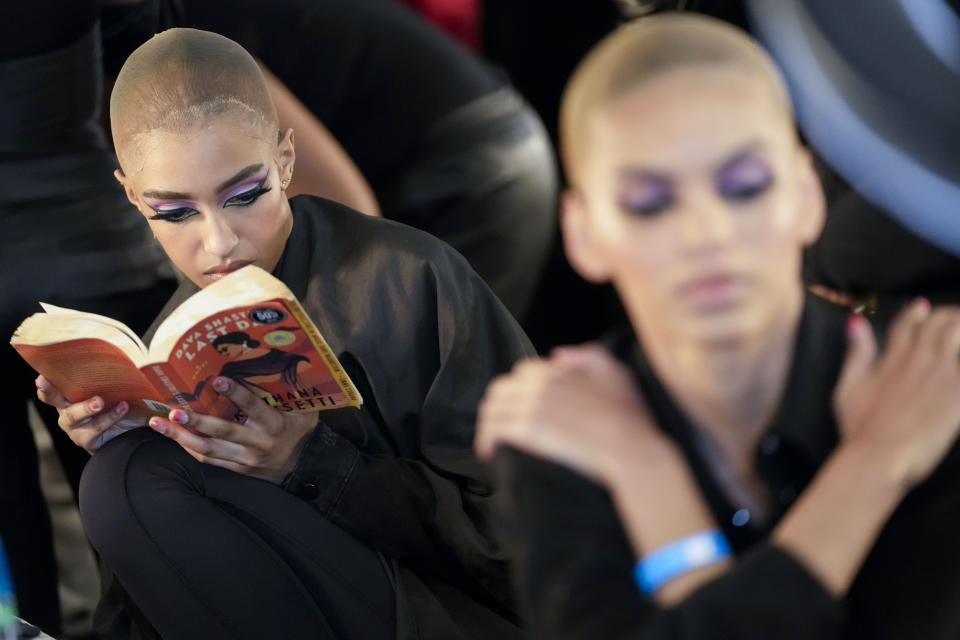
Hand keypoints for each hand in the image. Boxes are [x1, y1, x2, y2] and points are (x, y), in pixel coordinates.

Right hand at [34, 375, 130, 453]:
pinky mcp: (86, 440)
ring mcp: (75, 428)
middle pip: (53, 400)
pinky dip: (110, 416)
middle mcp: (68, 411)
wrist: (138, 428)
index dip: (45, 383)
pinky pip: (94, 428)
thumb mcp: (117, 387)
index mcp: (70, 395)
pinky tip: (123, 407)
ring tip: (100, 401)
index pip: (52, 387)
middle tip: (51, 383)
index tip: (41, 377)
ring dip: (86, 407)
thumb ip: (108, 375)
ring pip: (73, 416)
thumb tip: (115, 353)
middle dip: (50, 391)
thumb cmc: (126, 403)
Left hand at [148, 376, 317, 483]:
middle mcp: (258, 443)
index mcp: (274, 424)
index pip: (252, 407)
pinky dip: (190, 449)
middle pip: (223, 432)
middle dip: (197, 423)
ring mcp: (246, 459)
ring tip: (159, 425)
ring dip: (181, 438)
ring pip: (209, 450)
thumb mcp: (303, 410)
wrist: (304, 466)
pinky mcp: (238, 470)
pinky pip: (210, 461)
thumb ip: (290, 393)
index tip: (216, 380)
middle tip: (174, 412)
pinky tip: (174, 438)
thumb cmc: (300, 430)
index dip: (235, 394)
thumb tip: (279, 363)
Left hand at [475, 343, 666, 483]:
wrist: (632, 449)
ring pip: (492, 410)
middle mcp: (540, 384)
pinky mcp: (528, 431)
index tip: (519, 407)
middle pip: (500, 390)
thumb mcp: (617, 372)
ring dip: (487, 425)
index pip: (522, 373)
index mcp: (557, 370)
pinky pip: (494, 431)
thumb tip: (558, 354)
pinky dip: (486, 440)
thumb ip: (588, 355)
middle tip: (498, 425)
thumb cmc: (630, 415)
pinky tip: (489, 453)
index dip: (518, 391)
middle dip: (497, 407)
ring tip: (489, 443)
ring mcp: (532, 406)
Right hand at [835, 299, 959, 487]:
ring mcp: (942, 375)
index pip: (909, 323)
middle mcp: (919, 360)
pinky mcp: (959, 394)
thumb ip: (856, 353)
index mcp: (892, 359)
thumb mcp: (847, 388)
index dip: (918, 312)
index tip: (924, 307)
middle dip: (951, 317)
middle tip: (955, 324)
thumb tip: (855, 322)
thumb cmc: (858, 429)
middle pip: (942, 323)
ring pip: (959, 333)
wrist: (878, 457)